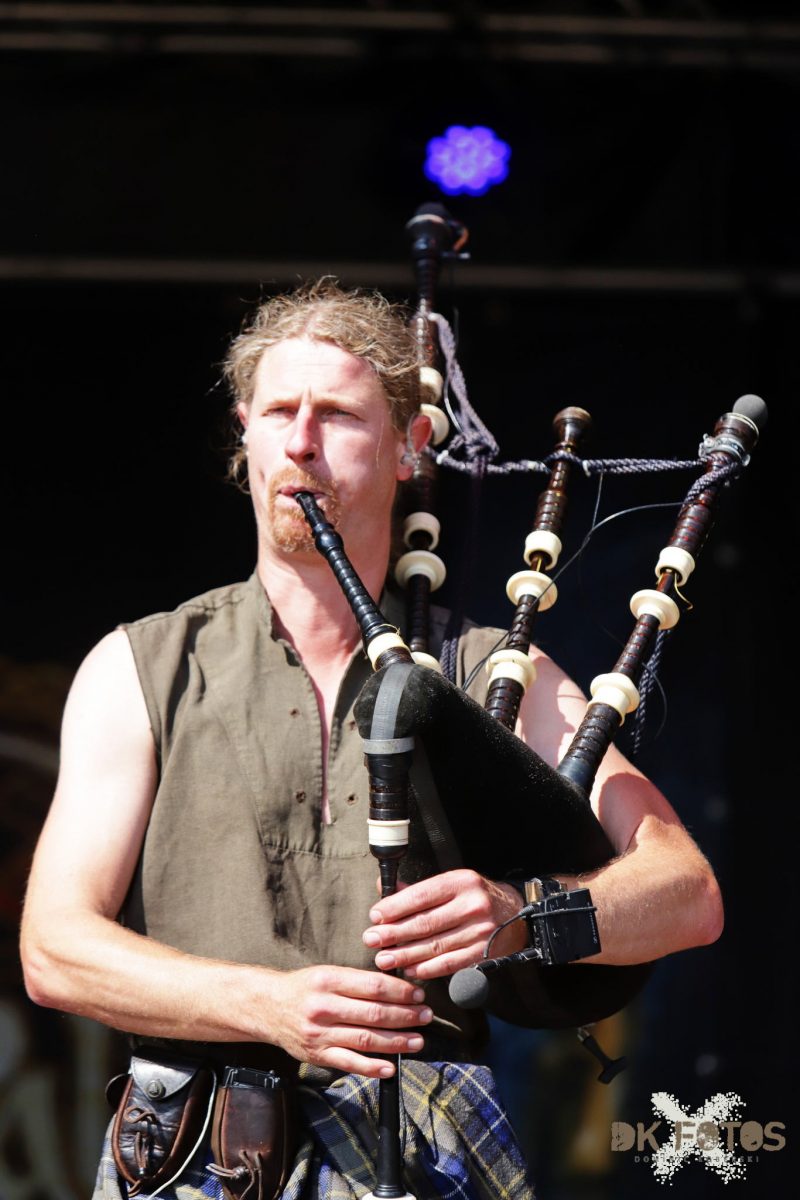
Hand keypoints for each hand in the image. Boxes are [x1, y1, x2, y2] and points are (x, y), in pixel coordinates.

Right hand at [268, 964, 432, 1078]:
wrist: (267, 1007)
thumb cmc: (303, 987)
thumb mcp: (327, 973)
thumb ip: (357, 980)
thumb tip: (395, 985)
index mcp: (328, 980)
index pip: (373, 986)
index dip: (400, 991)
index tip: (418, 994)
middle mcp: (324, 1007)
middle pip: (373, 1013)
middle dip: (405, 1016)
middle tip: (426, 1016)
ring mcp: (320, 1034)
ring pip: (366, 1039)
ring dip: (396, 1041)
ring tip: (418, 1040)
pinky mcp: (317, 1055)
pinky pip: (349, 1063)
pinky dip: (372, 1067)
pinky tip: (391, 1067)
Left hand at [362, 869, 525, 980]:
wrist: (514, 913)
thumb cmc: (473, 896)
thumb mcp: (450, 884)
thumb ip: (417, 889)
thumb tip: (382, 887)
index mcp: (460, 882)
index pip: (421, 895)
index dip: (395, 908)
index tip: (374, 917)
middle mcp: (472, 905)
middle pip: (425, 923)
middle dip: (394, 934)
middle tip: (371, 940)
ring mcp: (480, 930)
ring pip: (435, 946)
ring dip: (406, 955)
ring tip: (384, 959)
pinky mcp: (484, 952)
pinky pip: (450, 963)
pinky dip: (427, 969)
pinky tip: (410, 970)